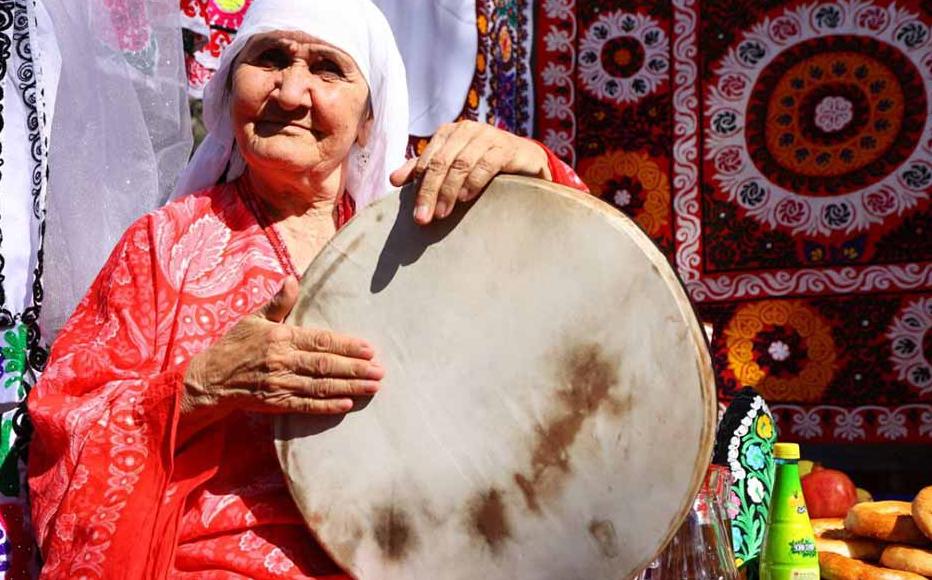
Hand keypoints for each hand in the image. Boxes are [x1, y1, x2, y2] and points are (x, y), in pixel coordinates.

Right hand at [181, 277, 382, 423]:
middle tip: (380, 371)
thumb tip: (292, 280)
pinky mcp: (276, 403)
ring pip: (320, 386)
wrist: (209, 379)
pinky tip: (347, 405)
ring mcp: (279, 384)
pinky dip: (327, 406)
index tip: (369, 349)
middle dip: (355, 368)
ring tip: (373, 387)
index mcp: (280, 338)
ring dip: (349, 387)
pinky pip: (305, 405)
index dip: (346, 345)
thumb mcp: (254, 318)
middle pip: (325, 365)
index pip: (320, 341)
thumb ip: (278, 303)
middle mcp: (282, 361)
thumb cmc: (235, 345)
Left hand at [389, 120, 552, 224]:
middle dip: (430, 192)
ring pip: (461, 164)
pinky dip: (474, 181)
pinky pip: (486, 164)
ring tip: (443, 213)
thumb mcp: (453, 166)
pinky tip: (467, 197)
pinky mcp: (507, 147)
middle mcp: (466, 130)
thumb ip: (425, 170)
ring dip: (449, 190)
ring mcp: (488, 136)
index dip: (419, 187)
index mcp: (448, 133)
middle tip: (424, 218)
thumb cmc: (485, 164)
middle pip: (441, 163)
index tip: (415, 214)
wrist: (526, 160)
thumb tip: (393, 180)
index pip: (427, 161)